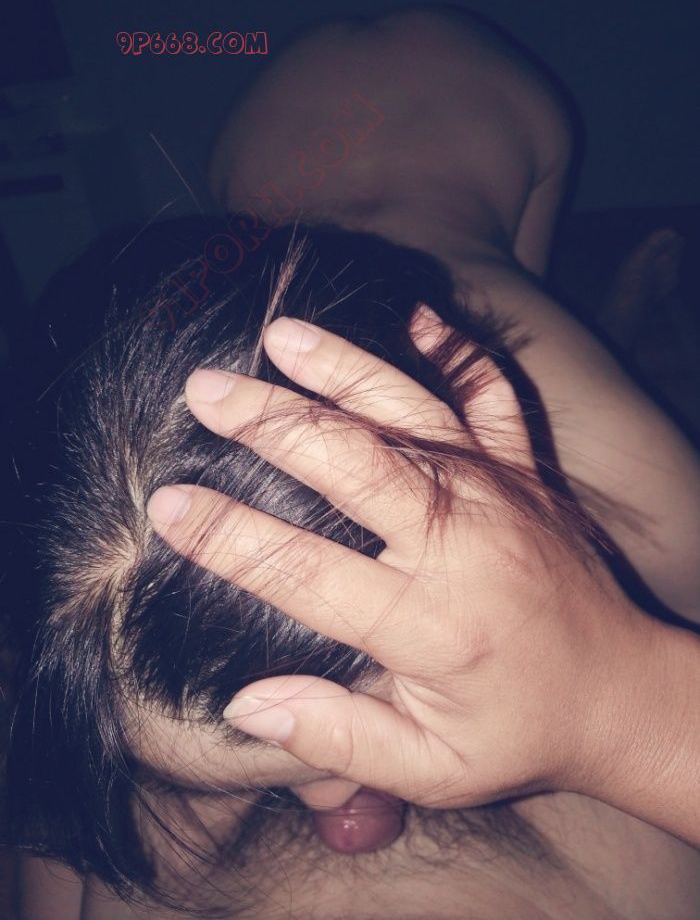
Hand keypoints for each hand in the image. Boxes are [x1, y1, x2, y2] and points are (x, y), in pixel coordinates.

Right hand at [146, 306, 657, 809]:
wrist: (622, 693)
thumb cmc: (517, 732)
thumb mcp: (430, 768)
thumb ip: (339, 736)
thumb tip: (246, 704)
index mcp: (428, 623)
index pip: (304, 568)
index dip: (227, 536)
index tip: (167, 504)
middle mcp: (462, 543)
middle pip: (350, 463)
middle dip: (268, 422)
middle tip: (203, 391)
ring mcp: (498, 494)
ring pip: (409, 413)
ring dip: (342, 368)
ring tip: (278, 335)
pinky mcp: (525, 472)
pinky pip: (493, 397)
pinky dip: (458, 353)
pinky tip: (417, 316)